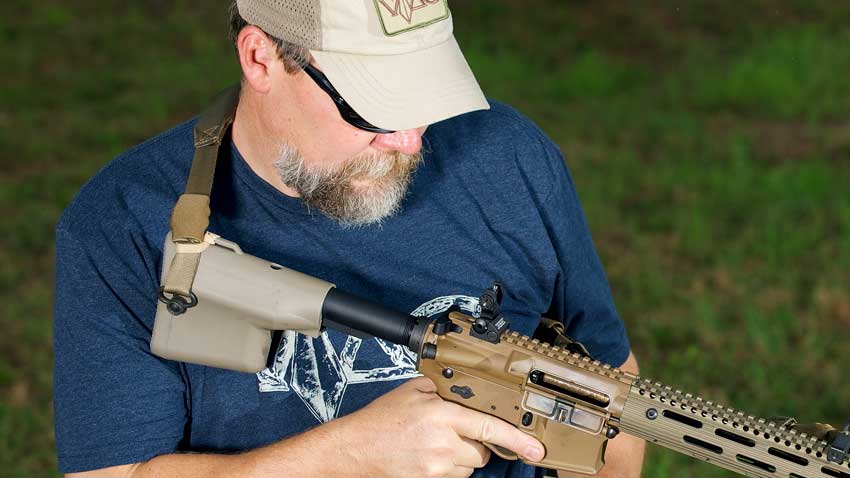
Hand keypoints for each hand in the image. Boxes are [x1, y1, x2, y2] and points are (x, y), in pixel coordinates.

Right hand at [331, 376, 544, 477]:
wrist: (354, 450)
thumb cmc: (380, 420)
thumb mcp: (413, 390)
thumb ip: (443, 389)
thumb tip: (468, 389)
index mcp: (442, 415)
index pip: (490, 426)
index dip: (517, 439)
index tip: (535, 448)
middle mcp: (442, 443)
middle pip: (482, 452)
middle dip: (476, 444)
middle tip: (455, 433)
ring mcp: (436, 467)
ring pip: (469, 468)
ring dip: (461, 458)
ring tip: (437, 445)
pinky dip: (448, 470)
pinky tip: (429, 457)